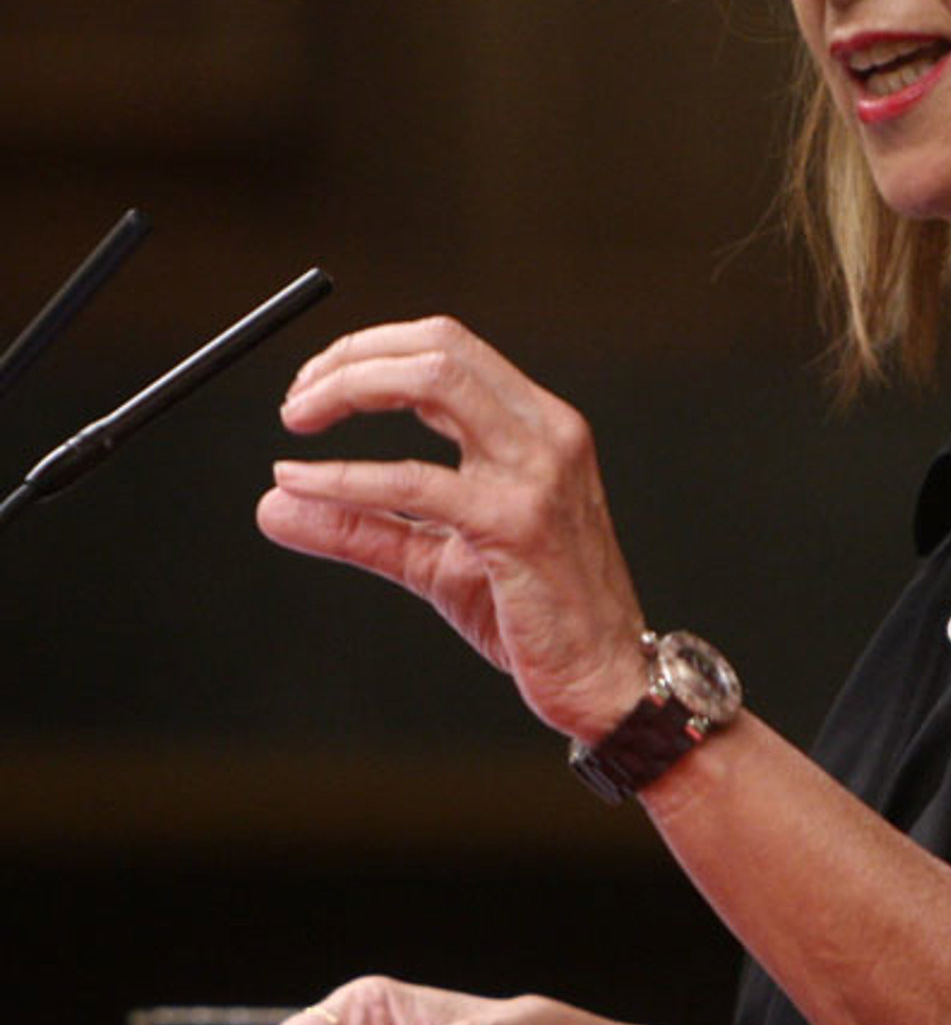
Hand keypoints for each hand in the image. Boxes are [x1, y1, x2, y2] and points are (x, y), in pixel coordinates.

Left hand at [260, 317, 645, 740]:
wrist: (604, 676)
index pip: (448, 347)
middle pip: (438, 348)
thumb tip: (272, 502)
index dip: (370, 351)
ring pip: (434, 382)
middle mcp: (546, 433)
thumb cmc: (535, 615)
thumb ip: (361, 525)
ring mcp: (537, 473)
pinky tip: (304, 483)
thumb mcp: (437, 558)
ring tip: (297, 421)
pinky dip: (347, 476)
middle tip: (295, 402)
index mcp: (538, 427)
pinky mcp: (516, 523)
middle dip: (352, 358)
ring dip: (349, 387)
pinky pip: (416, 481)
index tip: (314, 385)